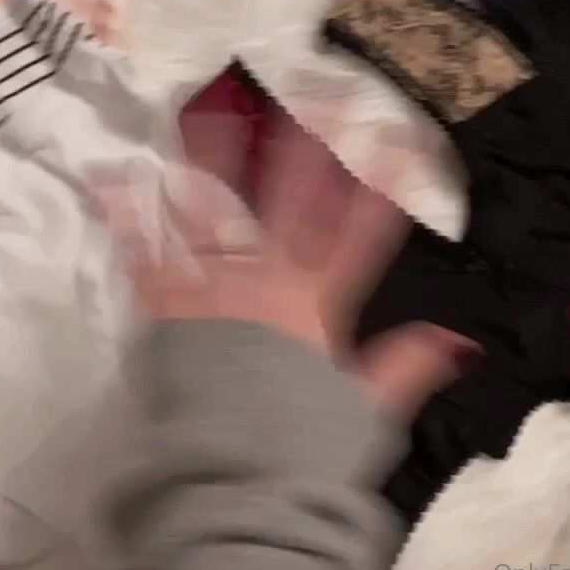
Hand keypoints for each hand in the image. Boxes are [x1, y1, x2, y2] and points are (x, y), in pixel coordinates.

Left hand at [89, 116, 477, 420]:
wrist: (231, 472)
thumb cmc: (298, 442)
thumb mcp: (364, 409)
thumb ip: (406, 367)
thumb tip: (457, 340)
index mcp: (316, 304)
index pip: (358, 236)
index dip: (378, 189)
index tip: (393, 144)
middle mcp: (266, 282)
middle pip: (287, 204)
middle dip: (301, 148)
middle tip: (308, 96)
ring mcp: (213, 288)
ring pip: (215, 213)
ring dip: (212, 161)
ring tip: (208, 112)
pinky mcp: (166, 307)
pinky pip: (143, 253)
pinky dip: (126, 216)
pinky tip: (111, 176)